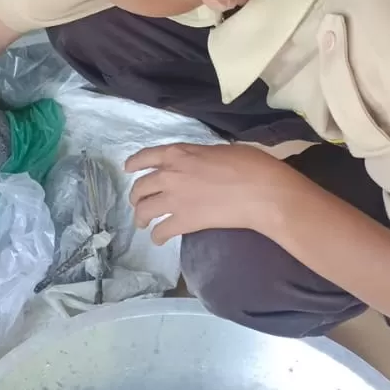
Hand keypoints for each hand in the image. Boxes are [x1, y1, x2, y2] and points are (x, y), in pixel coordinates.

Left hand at [125, 143, 298, 243]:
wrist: (261, 192)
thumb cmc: (250, 165)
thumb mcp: (219, 150)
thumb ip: (199, 156)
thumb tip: (198, 163)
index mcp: (178, 153)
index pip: (145, 157)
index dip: (133, 164)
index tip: (128, 169)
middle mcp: (169, 174)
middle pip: (140, 187)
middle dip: (136, 197)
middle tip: (139, 203)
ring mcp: (174, 199)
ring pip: (144, 210)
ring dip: (141, 218)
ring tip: (143, 223)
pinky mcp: (184, 221)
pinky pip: (161, 231)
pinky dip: (157, 236)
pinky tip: (159, 239)